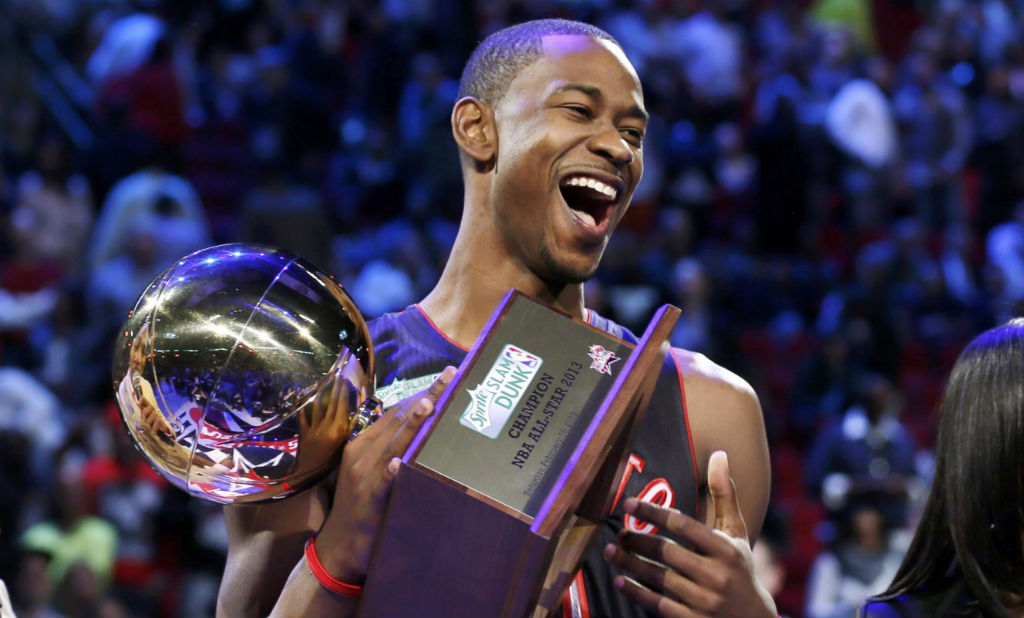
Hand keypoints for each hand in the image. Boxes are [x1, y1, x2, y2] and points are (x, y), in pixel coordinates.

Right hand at [315, 366, 457, 581]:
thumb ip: (391, 450)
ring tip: (429, 404)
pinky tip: (399, 464)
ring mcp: (363, 474)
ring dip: (411, 423)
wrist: (339, 546)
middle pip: (397, 418)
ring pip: (392, 443)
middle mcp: (361, 452)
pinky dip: (390, 471)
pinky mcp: (368, 498)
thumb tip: (421, 430)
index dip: (420, 393)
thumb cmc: (363, 506)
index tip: (444, 378)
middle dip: (425, 396)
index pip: (396, 411)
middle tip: (450, 376)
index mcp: (363, 443)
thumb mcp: (374, 471)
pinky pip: (381, 482)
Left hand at [603, 451, 776, 616]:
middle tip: (619, 532)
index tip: (628, 504)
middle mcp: (717, 576)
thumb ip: (724, 495)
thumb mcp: (736, 532)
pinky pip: (659, 605)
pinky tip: (620, 580)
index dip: (654, 513)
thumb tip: (719, 454)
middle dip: (638, 540)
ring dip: (630, 564)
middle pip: (667, 553)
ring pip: (659, 579)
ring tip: (610, 552)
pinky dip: (637, 593)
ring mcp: (705, 601)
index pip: (684, 526)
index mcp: (726, 549)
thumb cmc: (739, 567)